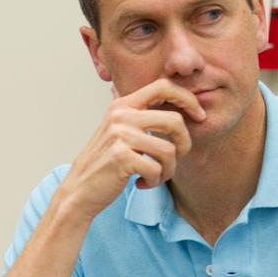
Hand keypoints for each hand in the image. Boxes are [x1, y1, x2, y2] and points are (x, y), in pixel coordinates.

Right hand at [59, 79, 205, 219]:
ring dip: (169, 169)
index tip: (199, 115)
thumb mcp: (119, 131)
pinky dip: (155, 181)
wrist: (78, 190)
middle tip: (177, 157)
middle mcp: (120, 116)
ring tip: (155, 175)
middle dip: (184, 144)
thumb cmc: (105, 163)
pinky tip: (142, 183)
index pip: (164, 86)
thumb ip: (142, 117)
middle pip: (175, 121)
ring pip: (169, 150)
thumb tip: (184, 108)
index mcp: (122, 105)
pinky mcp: (121, 158)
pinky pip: (157, 169)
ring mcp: (120, 136)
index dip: (187, 98)